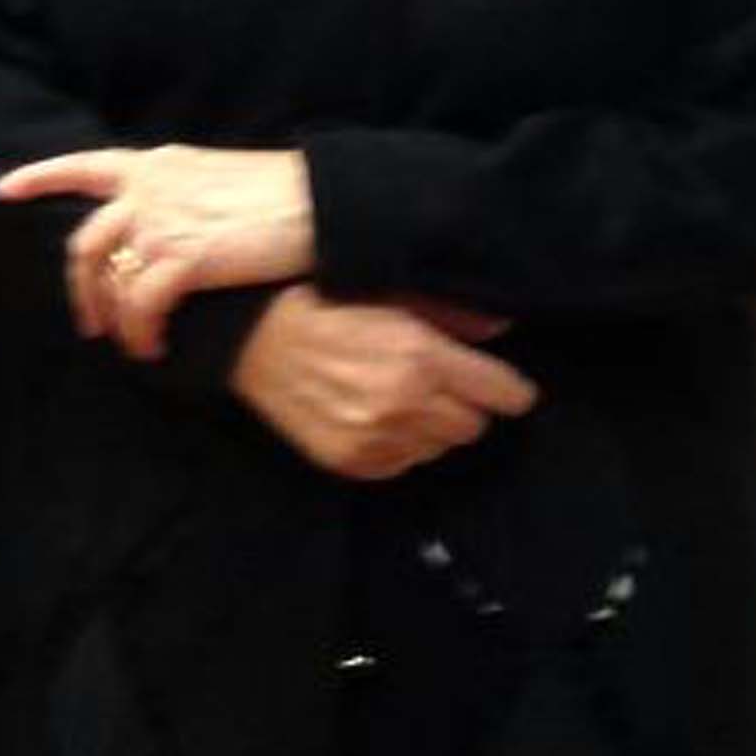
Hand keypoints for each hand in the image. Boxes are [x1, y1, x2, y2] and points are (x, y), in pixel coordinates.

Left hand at [0, 142, 314, 355]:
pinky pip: (141, 304)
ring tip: (127, 342)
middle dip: (78, 286)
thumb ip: (179, 193)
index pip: (81, 164)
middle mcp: (148, 189)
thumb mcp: (216, 176)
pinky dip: (140, 332)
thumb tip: (166, 223)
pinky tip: (152, 348)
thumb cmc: (284, 193)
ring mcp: (162, 223)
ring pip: (107, 277)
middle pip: (84, 241)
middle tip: (86, 320)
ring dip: (111, 317)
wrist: (324, 202)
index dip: (36, 178)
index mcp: (156, 166)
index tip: (0, 190)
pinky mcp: (184, 258)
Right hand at [229, 285, 537, 480]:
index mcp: (421, 356)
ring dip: (430, 427)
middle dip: (464, 404)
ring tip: (398, 398)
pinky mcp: (351, 461)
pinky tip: (372, 416)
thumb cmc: (321, 302)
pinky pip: (403, 464)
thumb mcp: (388, 292)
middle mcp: (404, 403)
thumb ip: (449, 312)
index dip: (505, 386)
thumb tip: (502, 328)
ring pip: (440, 448)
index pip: (506, 394)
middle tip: (436, 383)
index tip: (495, 381)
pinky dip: (397, 444)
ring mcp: (376, 437)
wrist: (249, 338)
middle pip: (476, 426)